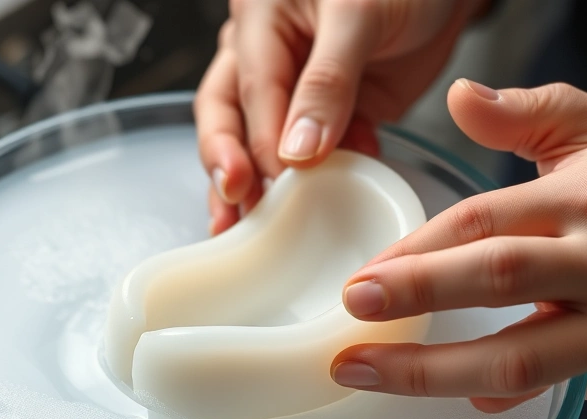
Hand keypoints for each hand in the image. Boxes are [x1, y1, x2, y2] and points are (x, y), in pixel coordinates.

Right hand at [195, 0, 488, 234]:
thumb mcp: (360, 15)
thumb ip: (327, 81)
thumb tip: (296, 151)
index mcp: (260, 21)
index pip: (249, 93)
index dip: (259, 143)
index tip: (278, 183)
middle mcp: (266, 55)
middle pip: (227, 118)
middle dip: (228, 167)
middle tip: (237, 210)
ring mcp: (296, 89)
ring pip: (259, 142)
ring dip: (257, 187)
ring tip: (250, 229)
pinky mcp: (331, 114)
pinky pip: (314, 156)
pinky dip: (320, 181)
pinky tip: (333, 196)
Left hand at [331, 80, 586, 412]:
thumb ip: (529, 111)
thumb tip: (457, 96)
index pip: (484, 220)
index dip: (414, 247)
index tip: (364, 272)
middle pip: (492, 282)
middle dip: (410, 300)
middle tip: (349, 312)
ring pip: (516, 359)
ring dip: (430, 373)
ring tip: (364, 373)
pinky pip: (558, 390)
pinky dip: (504, 393)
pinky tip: (459, 391)